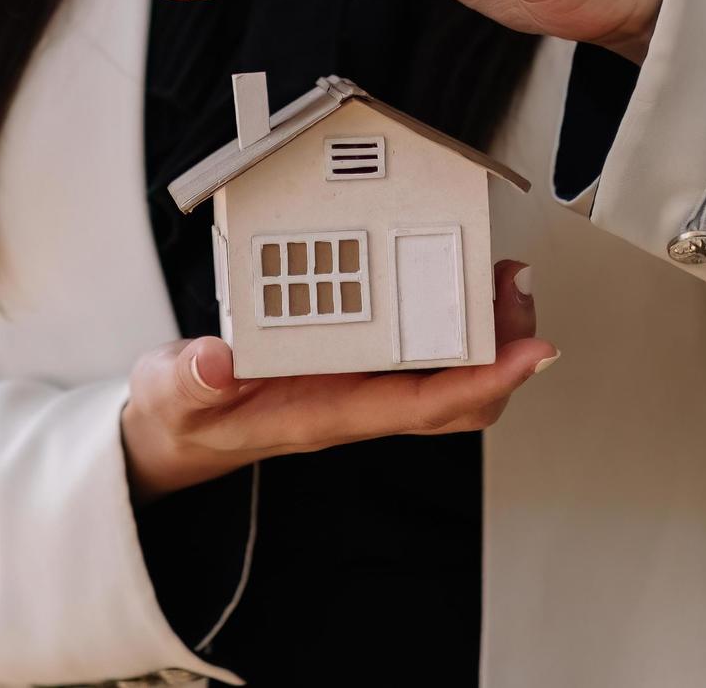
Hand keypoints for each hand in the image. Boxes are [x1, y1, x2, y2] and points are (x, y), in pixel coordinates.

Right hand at [122, 260, 556, 499]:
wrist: (178, 428)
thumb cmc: (188, 411)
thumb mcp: (176, 394)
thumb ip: (192, 380)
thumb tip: (214, 360)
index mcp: (327, 414)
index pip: (424, 406)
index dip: (485, 379)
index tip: (530, 352)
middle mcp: (359, 404)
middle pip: (462, 398)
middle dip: (505, 352)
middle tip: (517, 291)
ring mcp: (363, 385)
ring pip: (454, 375)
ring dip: (489, 333)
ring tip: (502, 278)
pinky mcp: (358, 363)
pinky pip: (426, 350)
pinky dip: (455, 317)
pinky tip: (457, 280)